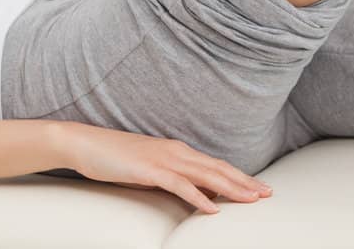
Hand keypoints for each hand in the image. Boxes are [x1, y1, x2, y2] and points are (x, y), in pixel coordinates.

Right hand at [53, 122, 272, 214]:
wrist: (86, 144)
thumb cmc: (115, 157)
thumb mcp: (148, 168)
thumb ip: (169, 176)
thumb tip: (187, 191)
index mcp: (177, 151)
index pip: (214, 165)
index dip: (239, 176)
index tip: (258, 187)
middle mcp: (176, 151)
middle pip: (217, 168)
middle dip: (244, 182)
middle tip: (267, 194)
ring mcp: (164, 159)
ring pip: (206, 175)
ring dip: (231, 188)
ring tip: (251, 200)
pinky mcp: (150, 170)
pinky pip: (180, 185)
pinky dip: (198, 197)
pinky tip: (212, 209)